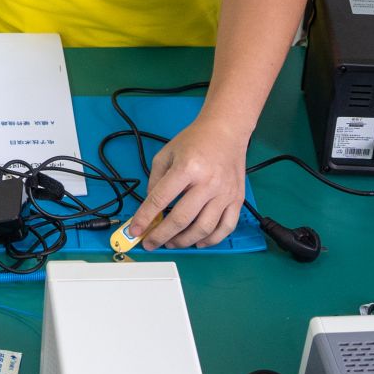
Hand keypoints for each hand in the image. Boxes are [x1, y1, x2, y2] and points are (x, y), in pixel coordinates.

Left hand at [122, 117, 247, 248]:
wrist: (226, 130)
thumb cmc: (195, 140)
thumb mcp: (166, 154)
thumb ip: (155, 180)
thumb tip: (151, 208)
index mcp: (188, 168)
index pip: (161, 199)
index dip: (145, 218)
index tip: (135, 230)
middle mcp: (208, 182)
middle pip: (181, 219)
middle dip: (161, 236)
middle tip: (150, 243)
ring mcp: (225, 193)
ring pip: (203, 228)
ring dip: (184, 241)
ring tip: (171, 243)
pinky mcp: (237, 199)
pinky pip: (226, 227)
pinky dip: (211, 240)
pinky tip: (198, 242)